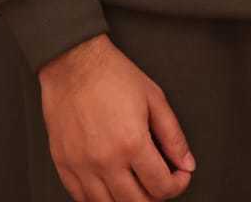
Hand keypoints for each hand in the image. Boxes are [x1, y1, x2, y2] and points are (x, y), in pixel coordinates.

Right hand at [38, 34, 195, 200]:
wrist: (74, 62)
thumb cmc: (111, 74)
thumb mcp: (153, 98)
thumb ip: (173, 135)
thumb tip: (186, 162)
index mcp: (131, 142)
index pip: (161, 186)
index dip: (177, 185)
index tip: (179, 176)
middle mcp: (106, 159)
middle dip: (156, 196)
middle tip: (160, 181)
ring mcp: (82, 165)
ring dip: (128, 201)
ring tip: (136, 184)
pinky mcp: (64, 165)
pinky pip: (82, 199)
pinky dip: (100, 199)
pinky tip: (111, 186)